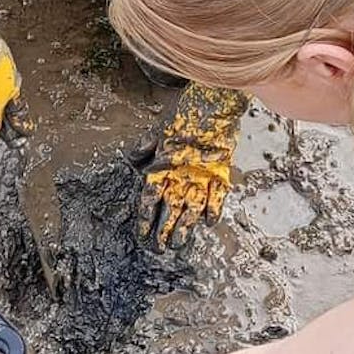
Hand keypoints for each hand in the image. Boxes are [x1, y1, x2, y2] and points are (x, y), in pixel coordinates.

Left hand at [136, 85, 247, 251]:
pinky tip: (209, 225)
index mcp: (162, 166)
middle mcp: (180, 176)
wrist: (214, 104)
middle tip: (158, 250)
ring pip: (191, 210)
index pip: (149, 199)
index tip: (141, 235)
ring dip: (184, 229)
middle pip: (168, 211)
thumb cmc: (184, 113)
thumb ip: (145, 147)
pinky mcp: (221, 173)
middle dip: (162, 232)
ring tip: (179, 246)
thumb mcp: (157, 127)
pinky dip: (213, 211)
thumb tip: (133, 160)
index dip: (144, 219)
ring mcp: (202, 177)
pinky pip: (217, 198)